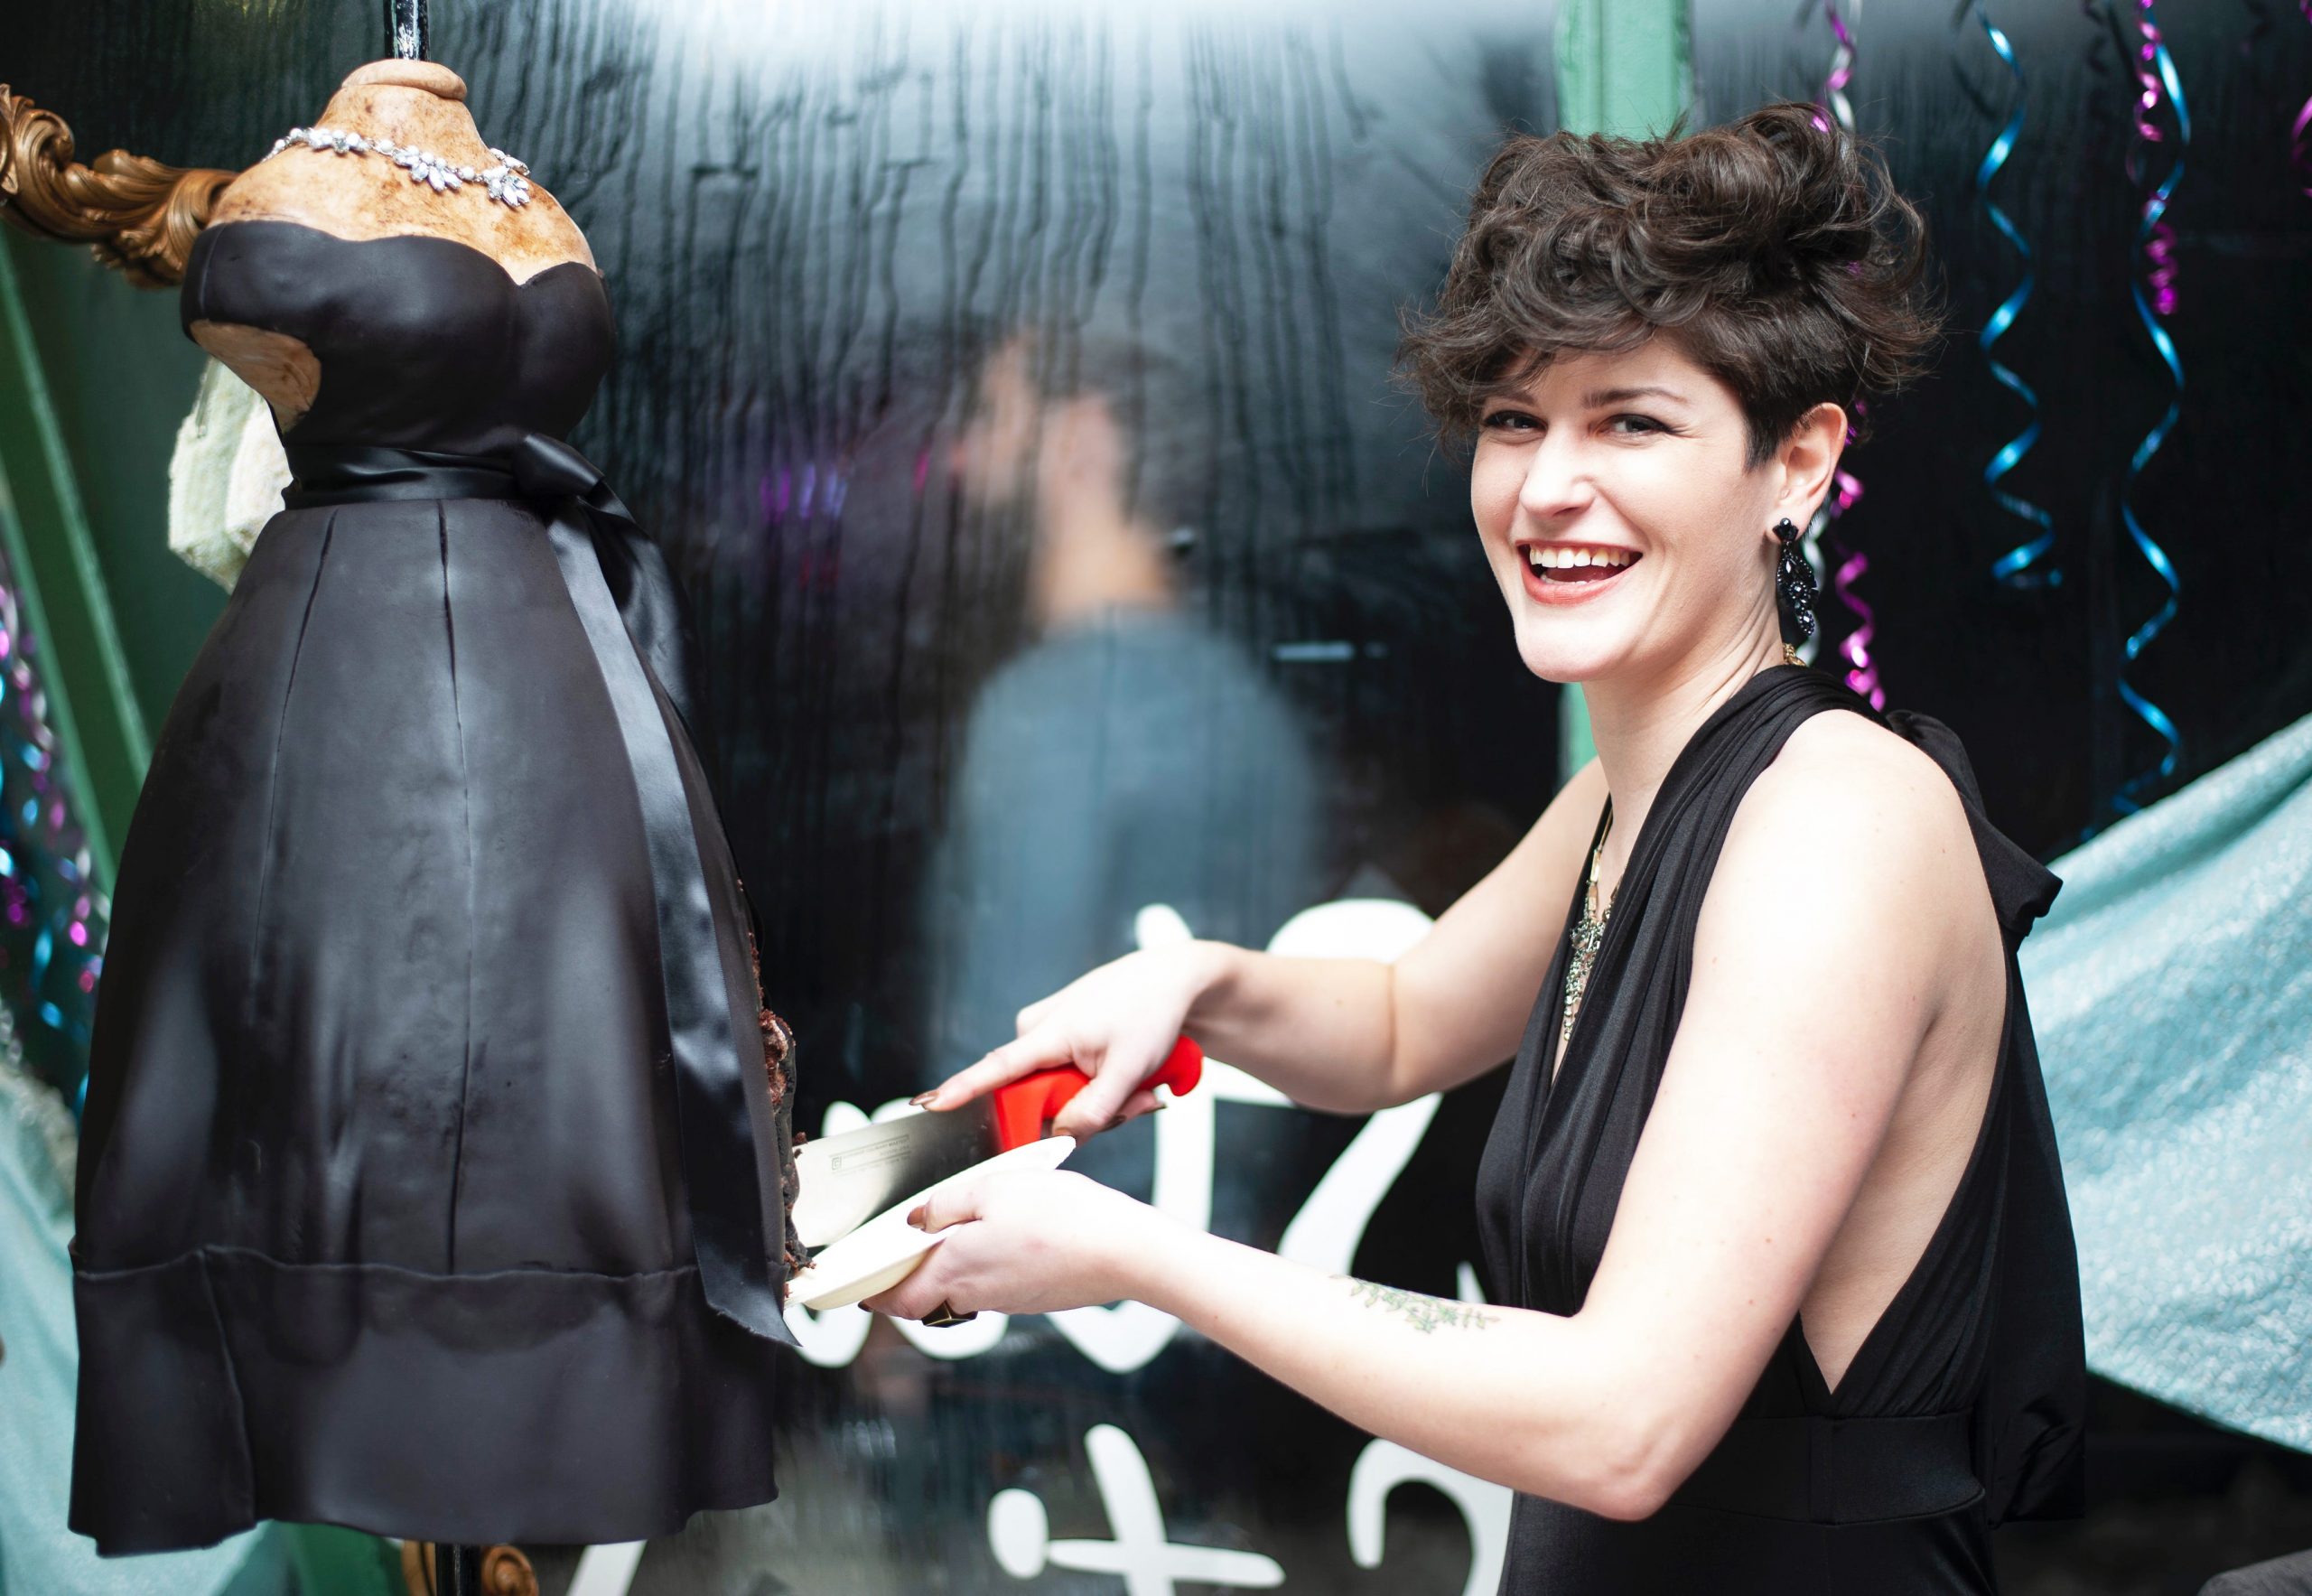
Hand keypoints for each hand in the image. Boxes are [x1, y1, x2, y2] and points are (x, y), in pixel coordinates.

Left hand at [861, 1168, 1164, 1320]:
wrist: (1125, 1253)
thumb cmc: (1064, 1216)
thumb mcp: (995, 1188)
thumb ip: (948, 1204)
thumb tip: (917, 1221)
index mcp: (957, 1267)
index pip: (898, 1298)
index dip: (872, 1296)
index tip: (854, 1292)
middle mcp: (978, 1293)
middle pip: (926, 1300)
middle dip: (904, 1286)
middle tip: (893, 1265)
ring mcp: (1008, 1299)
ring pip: (960, 1292)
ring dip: (945, 1274)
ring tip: (949, 1239)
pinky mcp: (1034, 1297)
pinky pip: (994, 1287)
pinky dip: (982, 1269)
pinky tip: (1000, 1239)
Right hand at [919, 943, 1219, 1139]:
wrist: (1173, 980)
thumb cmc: (1152, 1013)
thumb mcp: (1129, 1072)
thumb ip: (1093, 1112)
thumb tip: (1058, 1139)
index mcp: (1046, 1033)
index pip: (994, 1070)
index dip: (960, 1091)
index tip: (928, 1106)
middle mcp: (1036, 1030)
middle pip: (1038, 1097)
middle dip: (1085, 1110)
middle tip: (1137, 1102)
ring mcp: (1047, 1031)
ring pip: (1059, 1092)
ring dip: (1099, 1099)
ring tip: (1141, 1084)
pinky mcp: (1060, 1035)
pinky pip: (1068, 1078)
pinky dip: (1099, 1085)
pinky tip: (1130, 1075)